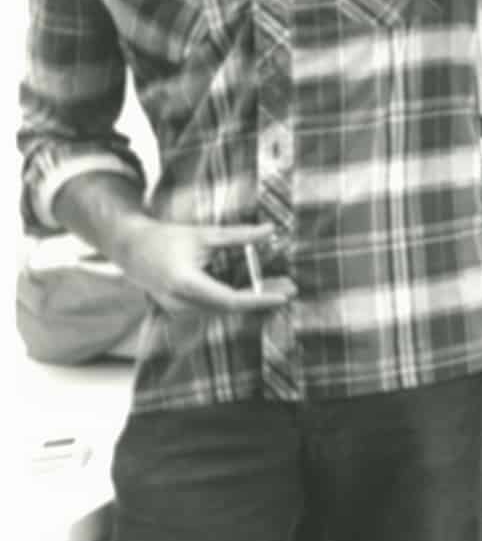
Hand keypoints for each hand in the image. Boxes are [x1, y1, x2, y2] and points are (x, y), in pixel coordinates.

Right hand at [109, 220, 294, 314]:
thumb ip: (238, 235)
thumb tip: (270, 230)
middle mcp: (181, 303)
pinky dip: (236, 301)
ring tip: (281, 286)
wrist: (130, 249)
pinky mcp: (181, 310)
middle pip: (230, 308)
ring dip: (252, 301)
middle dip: (262, 299)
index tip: (283, 295)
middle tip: (292, 288)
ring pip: (223, 311)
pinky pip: (214, 309)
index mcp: (186, 284)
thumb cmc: (165, 238)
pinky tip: (257, 289)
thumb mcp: (203, 234)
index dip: (259, 299)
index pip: (230, 299)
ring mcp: (179, 310)